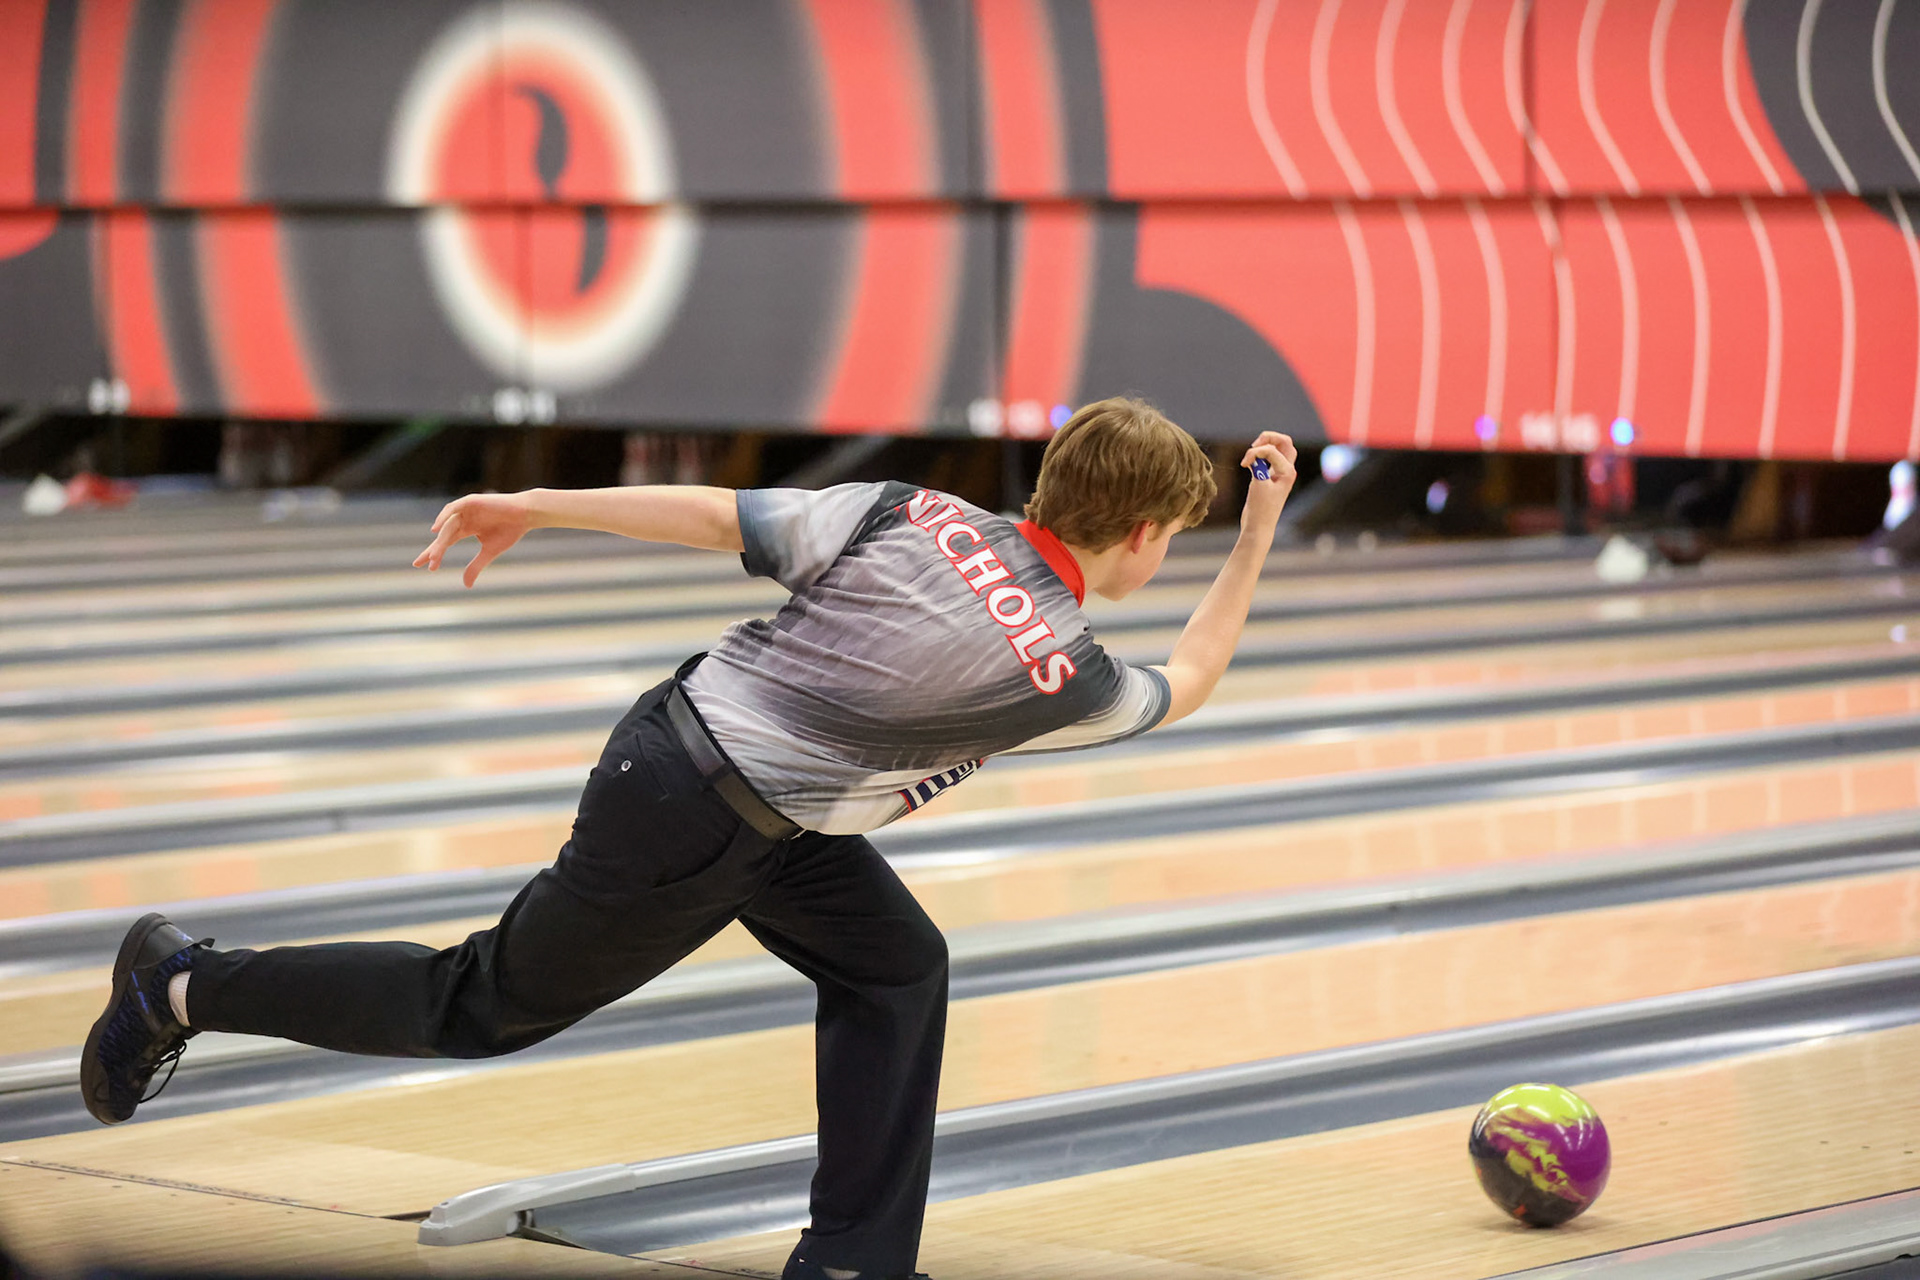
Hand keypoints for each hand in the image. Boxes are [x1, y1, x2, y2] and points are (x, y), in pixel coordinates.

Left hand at [413, 491, 535, 586]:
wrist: (525, 515)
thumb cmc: (510, 531)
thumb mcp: (490, 552)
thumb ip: (475, 566)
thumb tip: (466, 585)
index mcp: (466, 529)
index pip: (445, 542)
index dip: (435, 553)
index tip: (423, 566)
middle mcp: (463, 519)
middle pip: (443, 535)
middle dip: (435, 550)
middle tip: (426, 563)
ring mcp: (466, 509)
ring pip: (447, 525)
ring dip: (440, 539)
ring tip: (434, 554)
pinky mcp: (471, 501)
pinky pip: (453, 509)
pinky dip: (443, 518)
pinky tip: (436, 530)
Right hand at [1239, 431, 1296, 537]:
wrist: (1259, 526)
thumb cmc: (1260, 508)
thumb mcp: (1259, 484)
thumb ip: (1257, 466)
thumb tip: (1254, 455)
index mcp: (1288, 471)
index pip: (1272, 450)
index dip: (1256, 452)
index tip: (1244, 464)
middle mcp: (1287, 471)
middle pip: (1284, 442)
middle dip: (1269, 438)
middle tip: (1254, 445)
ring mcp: (1279, 474)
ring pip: (1279, 449)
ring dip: (1266, 445)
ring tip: (1252, 452)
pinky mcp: (1270, 478)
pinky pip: (1269, 459)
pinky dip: (1259, 456)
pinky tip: (1248, 464)